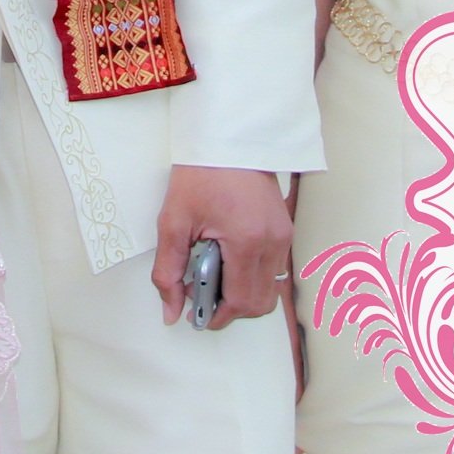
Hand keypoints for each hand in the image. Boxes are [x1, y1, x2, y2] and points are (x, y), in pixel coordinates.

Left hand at [154, 164, 291, 326]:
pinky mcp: (285, 229)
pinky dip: (252, 275)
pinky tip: (229, 258)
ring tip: (214, 271)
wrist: (227, 138)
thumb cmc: (201, 172)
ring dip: (243, 293)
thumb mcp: (173, 221)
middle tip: (202, 292)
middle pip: (260, 303)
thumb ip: (168, 270)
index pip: (240, 302)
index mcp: (246, 242)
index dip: (217, 316)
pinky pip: (274, 269)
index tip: (196, 313)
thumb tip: (171, 311)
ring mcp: (283, 236)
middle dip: (230, 308)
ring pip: (270, 289)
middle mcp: (273, 242)